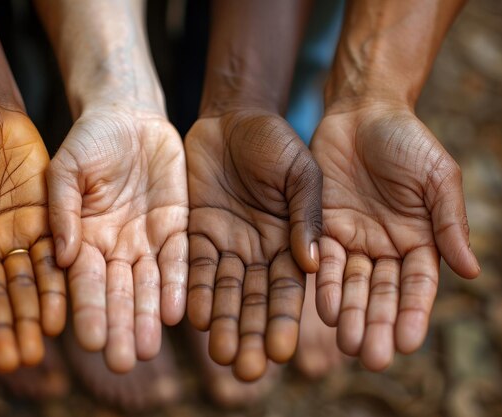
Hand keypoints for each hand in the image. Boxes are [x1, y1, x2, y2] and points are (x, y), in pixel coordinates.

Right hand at [46, 108, 187, 372]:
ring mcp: (147, 238)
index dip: (87, 310)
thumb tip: (62, 256)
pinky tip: (179, 312)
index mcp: (82, 237)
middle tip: (126, 361)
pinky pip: (179, 258)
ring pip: (149, 284)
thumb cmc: (90, 140)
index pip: (83, 281)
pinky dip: (177, 283)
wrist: (129, 117)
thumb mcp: (66, 168)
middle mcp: (115, 246)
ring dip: (150, 316)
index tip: (90, 341)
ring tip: (151, 348)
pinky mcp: (178, 224)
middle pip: (118, 292)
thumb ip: (62, 208)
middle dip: (122, 326)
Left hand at [185, 109, 321, 380]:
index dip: (285, 320)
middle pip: (255, 301)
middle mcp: (257, 251)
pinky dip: (193, 291)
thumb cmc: (276, 140)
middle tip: (247, 370)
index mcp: (289, 242)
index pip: (288, 290)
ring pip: (224, 292)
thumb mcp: (302, 172)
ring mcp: (225, 244)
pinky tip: (193, 318)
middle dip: (252, 334)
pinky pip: (193, 267)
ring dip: (223, 324)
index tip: (283, 352)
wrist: (234, 116)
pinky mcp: (194, 232)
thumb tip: (309, 262)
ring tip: (222, 356)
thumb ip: (306, 214)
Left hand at [310, 102, 479, 370]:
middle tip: (370, 357)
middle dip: (376, 323)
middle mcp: (384, 248)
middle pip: (381, 293)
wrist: (362, 112)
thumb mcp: (437, 178)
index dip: (412, 314)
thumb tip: (472, 272)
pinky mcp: (321, 227)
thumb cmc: (408, 142)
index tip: (406, 342)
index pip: (416, 286)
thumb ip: (450, 223)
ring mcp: (352, 239)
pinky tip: (322, 307)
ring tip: (345, 340)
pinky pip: (322, 260)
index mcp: (419, 240)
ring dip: (348, 313)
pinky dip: (323, 283)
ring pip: (351, 284)